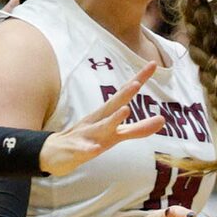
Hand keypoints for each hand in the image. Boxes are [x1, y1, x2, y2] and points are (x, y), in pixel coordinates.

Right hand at [38, 63, 166, 173]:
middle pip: (112, 105)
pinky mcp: (76, 151)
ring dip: (112, 119)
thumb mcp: (115, 134)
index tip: (154, 63)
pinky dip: (88, 148)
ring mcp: (86, 135)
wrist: (53, 153)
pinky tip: (95, 149)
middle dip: (124, 94)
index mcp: (106, 115)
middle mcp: (97, 121)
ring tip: (125, 110)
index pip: (124, 94)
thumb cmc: (89, 139)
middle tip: (137, 83)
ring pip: (100, 127)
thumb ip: (138, 129)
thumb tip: (163, 120)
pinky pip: (83, 150)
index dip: (138, 79)